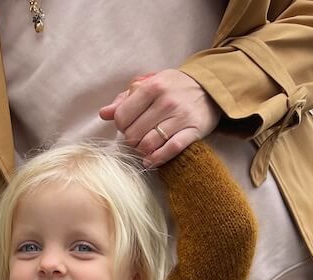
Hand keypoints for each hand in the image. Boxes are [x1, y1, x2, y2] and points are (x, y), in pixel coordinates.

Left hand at [99, 69, 219, 167]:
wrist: (209, 88)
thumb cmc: (173, 87)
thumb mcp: (149, 85)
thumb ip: (125, 99)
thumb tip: (104, 114)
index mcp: (152, 87)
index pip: (122, 117)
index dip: (121, 126)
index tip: (128, 126)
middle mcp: (166, 101)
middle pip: (134, 134)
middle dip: (131, 140)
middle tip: (137, 136)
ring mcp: (180, 117)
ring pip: (149, 144)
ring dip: (142, 150)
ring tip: (145, 146)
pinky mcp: (193, 131)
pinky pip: (170, 150)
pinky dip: (157, 159)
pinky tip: (150, 161)